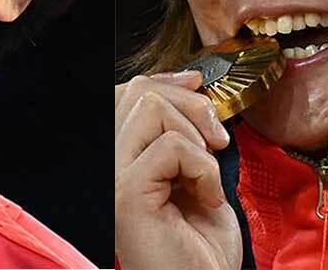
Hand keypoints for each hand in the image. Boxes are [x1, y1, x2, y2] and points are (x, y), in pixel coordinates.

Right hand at [115, 71, 242, 269]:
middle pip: (140, 92)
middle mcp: (110, 165)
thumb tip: (191, 85)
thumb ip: (184, 133)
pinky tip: (206, 198)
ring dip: (197, 140)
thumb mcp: (196, 173)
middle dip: (190, 104)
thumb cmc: (201, 247)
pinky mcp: (127, 193)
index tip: (196, 83)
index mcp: (123, 159)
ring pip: (152, 109)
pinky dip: (204, 168)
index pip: (127, 95)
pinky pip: (172, 146)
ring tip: (206, 178)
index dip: (164, 80)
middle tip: (216, 142)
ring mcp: (114, 178)